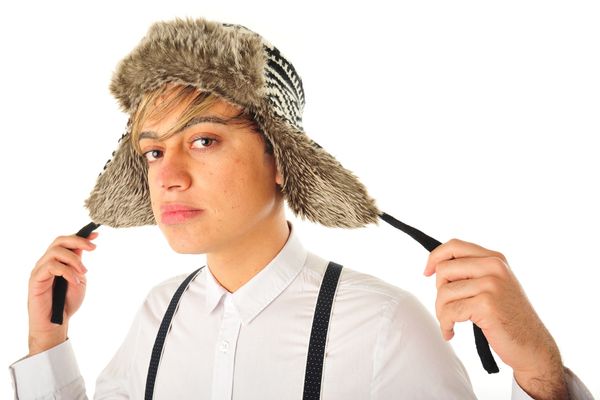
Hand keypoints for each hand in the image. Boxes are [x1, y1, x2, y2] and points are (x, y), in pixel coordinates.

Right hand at [27, 232, 97, 355]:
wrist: (56, 323)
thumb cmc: (67, 303)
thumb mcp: (79, 279)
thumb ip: (78, 264)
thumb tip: (83, 247)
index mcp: (58, 261)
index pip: (66, 242)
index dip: (81, 236)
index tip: (96, 235)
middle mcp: (47, 262)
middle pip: (59, 241)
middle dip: (78, 241)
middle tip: (93, 248)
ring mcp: (40, 270)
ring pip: (55, 251)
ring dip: (74, 260)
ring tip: (84, 273)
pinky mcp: (35, 279)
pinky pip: (51, 267)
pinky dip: (67, 272)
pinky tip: (75, 281)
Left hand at [423, 239, 568, 399]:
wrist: (533, 346)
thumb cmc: (509, 318)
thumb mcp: (495, 286)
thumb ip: (472, 272)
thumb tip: (436, 266)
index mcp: (495, 259)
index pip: (454, 246)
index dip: (435, 257)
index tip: (426, 272)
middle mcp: (494, 267)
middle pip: (444, 269)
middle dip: (439, 292)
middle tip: (447, 308)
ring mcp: (491, 285)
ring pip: (444, 292)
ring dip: (441, 312)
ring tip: (449, 323)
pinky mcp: (486, 304)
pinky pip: (449, 311)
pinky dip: (445, 324)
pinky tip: (450, 332)